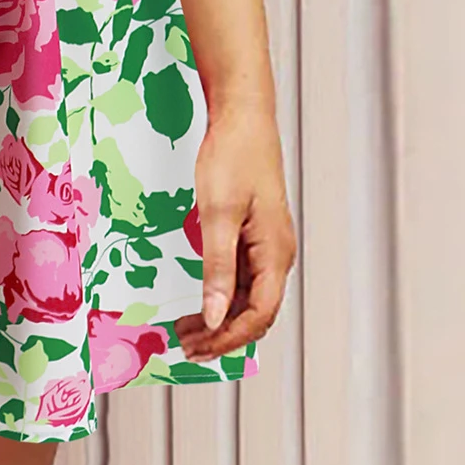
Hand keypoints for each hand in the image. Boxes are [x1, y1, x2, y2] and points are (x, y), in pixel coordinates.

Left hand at [173, 100, 295, 361]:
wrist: (242, 116)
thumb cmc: (232, 157)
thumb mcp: (217, 213)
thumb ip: (218, 267)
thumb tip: (216, 316)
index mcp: (275, 253)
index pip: (259, 315)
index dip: (230, 338)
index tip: (199, 349)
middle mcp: (277, 253)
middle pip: (256, 311)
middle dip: (223, 333)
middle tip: (187, 346)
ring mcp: (267, 243)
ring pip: (248, 295)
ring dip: (221, 315)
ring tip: (187, 328)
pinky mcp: (255, 231)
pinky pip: (242, 274)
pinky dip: (221, 291)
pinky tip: (200, 297)